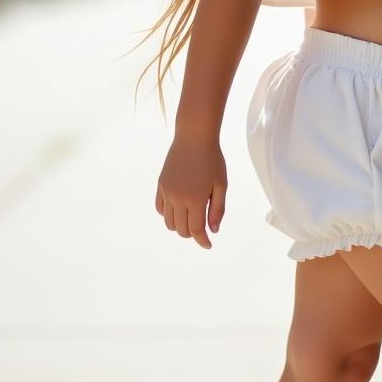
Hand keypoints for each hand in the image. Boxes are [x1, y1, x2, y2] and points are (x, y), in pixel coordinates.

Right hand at [155, 133, 226, 249]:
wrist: (194, 137)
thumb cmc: (212, 160)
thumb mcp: (221, 184)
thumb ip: (217, 209)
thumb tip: (212, 231)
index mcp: (195, 199)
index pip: (196, 230)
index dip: (202, 240)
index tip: (208, 244)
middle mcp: (178, 198)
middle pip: (181, 229)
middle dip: (192, 234)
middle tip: (202, 228)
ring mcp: (167, 192)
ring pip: (169, 222)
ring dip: (179, 226)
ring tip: (191, 218)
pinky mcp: (161, 185)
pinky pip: (160, 209)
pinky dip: (168, 215)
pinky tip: (179, 209)